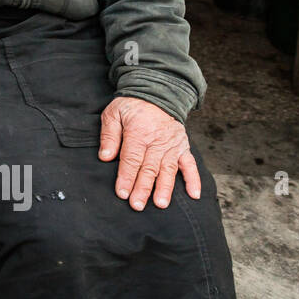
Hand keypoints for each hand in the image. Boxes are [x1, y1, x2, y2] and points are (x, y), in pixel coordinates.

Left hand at [99, 96, 200, 210]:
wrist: (157, 92)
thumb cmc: (131, 105)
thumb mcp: (113, 114)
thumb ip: (109, 136)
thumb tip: (105, 157)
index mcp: (138, 133)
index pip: (131, 159)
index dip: (126, 177)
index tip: (122, 193)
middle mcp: (157, 141)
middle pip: (149, 168)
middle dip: (142, 188)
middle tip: (137, 205)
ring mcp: (172, 145)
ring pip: (168, 170)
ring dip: (165, 188)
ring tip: (161, 204)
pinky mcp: (183, 147)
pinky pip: (190, 165)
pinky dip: (193, 180)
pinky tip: (194, 195)